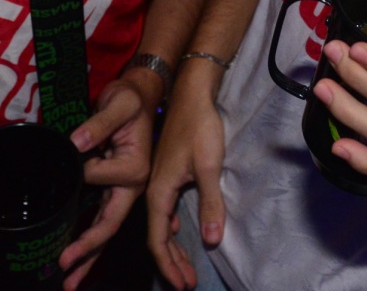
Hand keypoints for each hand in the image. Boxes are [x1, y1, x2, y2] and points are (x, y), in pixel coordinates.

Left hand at [59, 75, 158, 289]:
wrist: (140, 95)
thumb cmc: (131, 99)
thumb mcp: (119, 104)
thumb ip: (98, 124)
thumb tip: (75, 143)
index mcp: (136, 169)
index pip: (100, 179)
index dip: (85, 169)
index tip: (79, 149)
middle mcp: (132, 186)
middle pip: (109, 225)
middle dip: (87, 253)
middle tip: (65, 277)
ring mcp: (123, 190)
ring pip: (105, 228)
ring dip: (88, 256)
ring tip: (69, 282)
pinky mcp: (114, 188)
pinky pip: (100, 217)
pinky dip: (89, 238)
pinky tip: (78, 256)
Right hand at [146, 61, 227, 289]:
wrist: (192, 94)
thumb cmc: (200, 127)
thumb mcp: (209, 167)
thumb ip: (210, 204)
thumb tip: (213, 241)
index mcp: (159, 192)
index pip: (158, 240)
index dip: (168, 265)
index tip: (182, 284)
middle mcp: (154, 190)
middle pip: (158, 236)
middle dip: (171, 263)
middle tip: (186, 283)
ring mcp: (159, 182)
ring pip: (162, 224)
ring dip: (172, 248)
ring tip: (184, 268)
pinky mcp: (167, 175)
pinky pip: (165, 211)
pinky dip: (172, 229)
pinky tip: (179, 232)